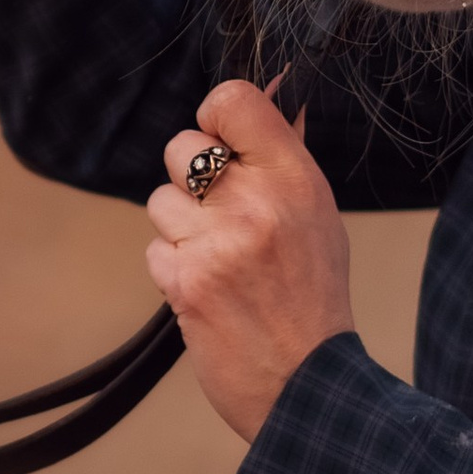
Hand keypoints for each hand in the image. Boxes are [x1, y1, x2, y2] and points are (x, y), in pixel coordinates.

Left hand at [146, 79, 356, 445]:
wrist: (308, 383)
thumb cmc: (314, 294)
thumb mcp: (318, 213)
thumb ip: (285, 154)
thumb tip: (273, 90)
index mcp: (294, 177)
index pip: (232, 100)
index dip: (216, 116)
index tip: (224, 141)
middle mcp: (254, 202)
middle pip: (182, 148)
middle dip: (191, 179)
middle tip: (222, 213)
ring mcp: (216, 243)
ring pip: (160, 201)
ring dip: (180, 228)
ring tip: (219, 258)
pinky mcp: (184, 282)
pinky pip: (154, 250)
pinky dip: (174, 268)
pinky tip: (208, 290)